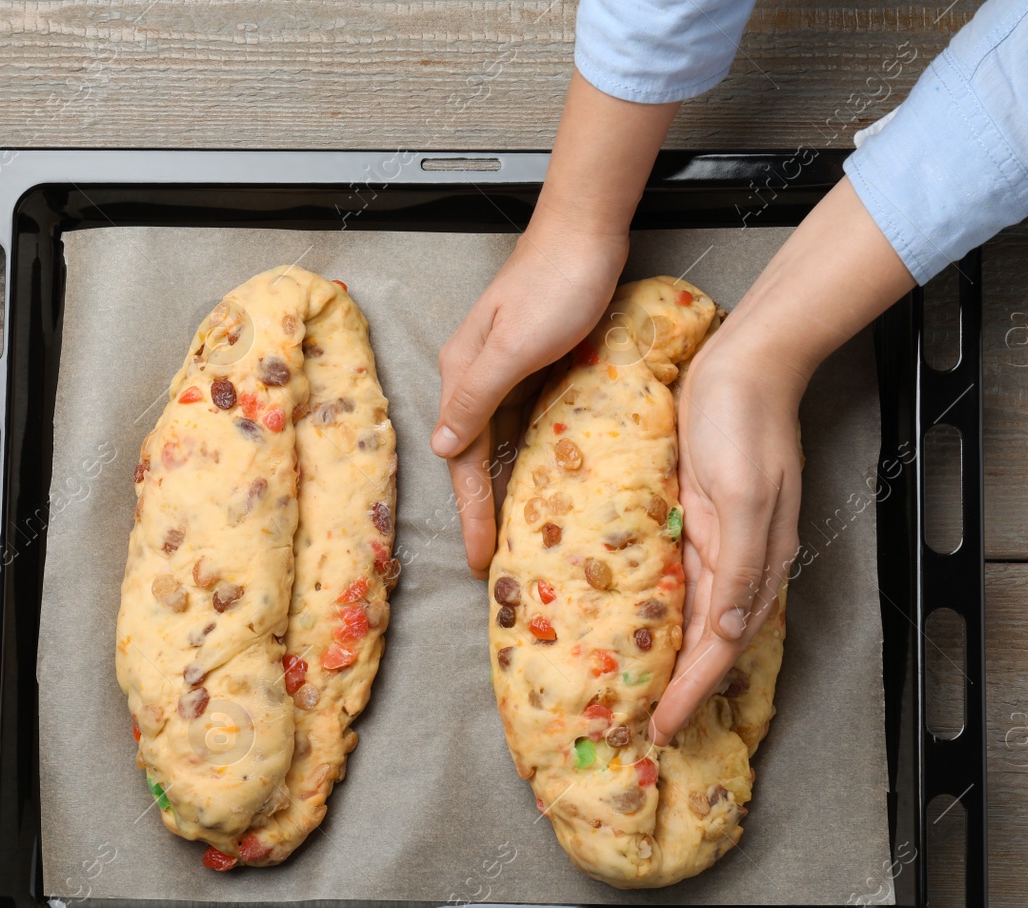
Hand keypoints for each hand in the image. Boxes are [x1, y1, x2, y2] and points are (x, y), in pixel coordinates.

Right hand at [431, 71, 681, 577]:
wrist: (587, 228)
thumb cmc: (555, 282)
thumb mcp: (512, 346)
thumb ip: (475, 396)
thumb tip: (440, 447)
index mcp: (464, 375)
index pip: (461, 461)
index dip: (471, 513)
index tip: (480, 559)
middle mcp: (478, 376)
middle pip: (476, 457)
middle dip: (482, 510)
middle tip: (496, 559)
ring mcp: (507, 369)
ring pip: (500, 443)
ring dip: (504, 488)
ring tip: (517, 532)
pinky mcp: (538, 362)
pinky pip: (527, 424)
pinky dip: (529, 458)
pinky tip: (545, 477)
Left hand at [649, 340, 802, 743]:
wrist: (743, 363)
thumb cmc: (744, 425)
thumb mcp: (745, 497)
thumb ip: (740, 568)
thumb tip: (728, 635)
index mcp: (757, 565)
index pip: (719, 649)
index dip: (691, 692)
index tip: (662, 728)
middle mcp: (737, 562)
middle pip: (707, 643)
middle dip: (681, 687)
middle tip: (645, 725)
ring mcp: (716, 540)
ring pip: (691, 617)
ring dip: (670, 656)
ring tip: (640, 691)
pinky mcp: (693, 517)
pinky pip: (676, 579)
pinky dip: (661, 611)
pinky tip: (639, 625)